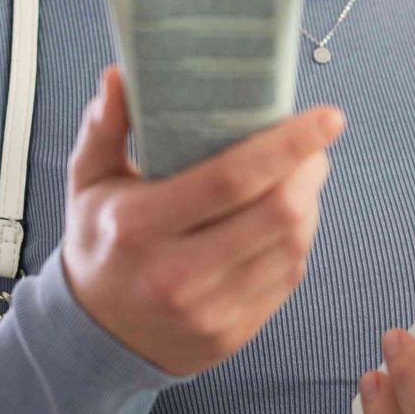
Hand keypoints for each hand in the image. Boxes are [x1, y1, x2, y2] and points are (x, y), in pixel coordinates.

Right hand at [61, 63, 344, 377]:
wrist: (96, 337)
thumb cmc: (100, 243)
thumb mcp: (88, 182)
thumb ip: (105, 128)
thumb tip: (120, 77)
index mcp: (139, 227)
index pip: (231, 178)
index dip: (288, 145)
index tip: (326, 118)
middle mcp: (176, 275)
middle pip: (277, 214)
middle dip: (309, 172)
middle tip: (315, 146)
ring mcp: (208, 311)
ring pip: (292, 246)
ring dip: (309, 204)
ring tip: (302, 177)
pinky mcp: (232, 333)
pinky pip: (288, 278)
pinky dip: (298, 241)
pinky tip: (287, 220)